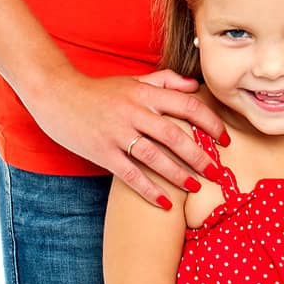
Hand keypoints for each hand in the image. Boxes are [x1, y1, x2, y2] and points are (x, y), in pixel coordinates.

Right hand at [26, 67, 229, 206]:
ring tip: (196, 187)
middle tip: (217, 172)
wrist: (57, 94)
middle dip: (199, 155)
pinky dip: (149, 189)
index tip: (225, 139)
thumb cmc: (99, 90)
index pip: (187, 105)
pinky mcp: (102, 151)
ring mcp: (117, 132)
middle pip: (175, 135)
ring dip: (178, 174)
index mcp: (145, 93)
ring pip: (154, 156)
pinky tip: (165, 203)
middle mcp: (134, 111)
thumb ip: (164, 81)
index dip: (210, 122)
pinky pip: (130, 173)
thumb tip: (194, 85)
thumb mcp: (133, 80)